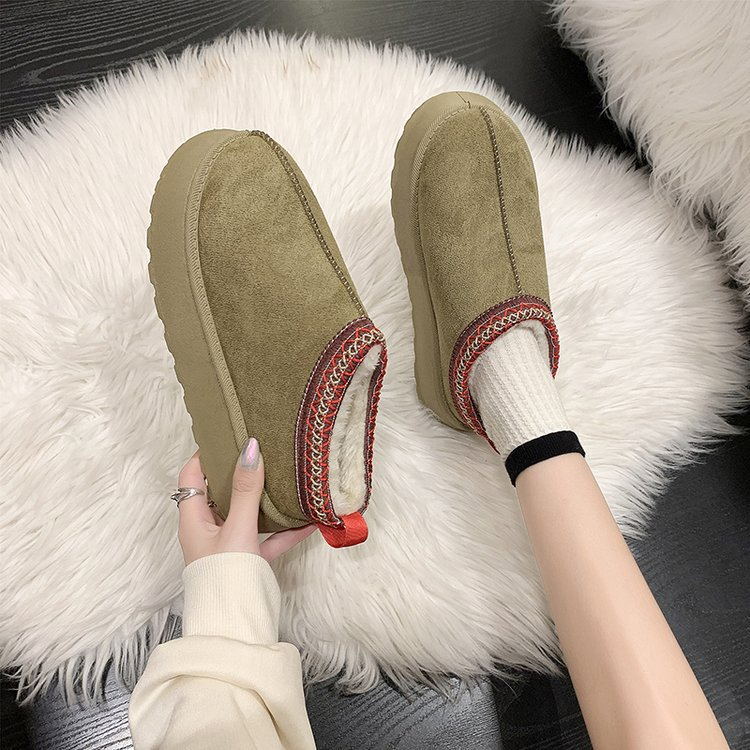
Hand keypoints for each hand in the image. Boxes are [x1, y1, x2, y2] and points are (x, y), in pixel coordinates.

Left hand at [176, 438, 317, 564]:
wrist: (236, 626)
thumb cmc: (225, 576)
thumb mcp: (237, 527)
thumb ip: (246, 489)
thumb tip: (249, 448)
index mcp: (193, 519)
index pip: (191, 476)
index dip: (205, 454)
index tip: (227, 435)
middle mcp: (208, 530)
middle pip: (220, 492)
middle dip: (239, 471)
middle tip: (260, 449)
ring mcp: (229, 546)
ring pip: (246, 514)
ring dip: (264, 499)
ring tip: (283, 477)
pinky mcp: (249, 561)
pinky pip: (267, 539)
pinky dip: (285, 530)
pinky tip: (308, 520)